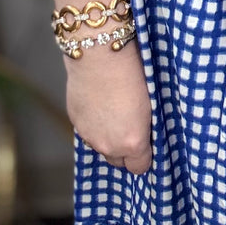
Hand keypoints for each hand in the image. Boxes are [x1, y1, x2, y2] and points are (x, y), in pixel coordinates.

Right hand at [66, 44, 151, 172]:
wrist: (101, 57)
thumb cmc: (133, 75)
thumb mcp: (150, 106)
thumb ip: (144, 130)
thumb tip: (143, 136)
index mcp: (132, 143)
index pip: (139, 168)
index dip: (144, 157)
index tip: (146, 144)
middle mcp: (108, 145)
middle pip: (117, 161)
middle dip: (124, 150)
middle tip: (130, 128)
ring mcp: (89, 135)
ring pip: (100, 146)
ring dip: (107, 137)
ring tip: (115, 113)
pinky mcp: (75, 122)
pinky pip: (87, 132)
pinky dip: (94, 124)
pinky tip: (100, 105)